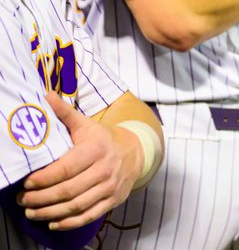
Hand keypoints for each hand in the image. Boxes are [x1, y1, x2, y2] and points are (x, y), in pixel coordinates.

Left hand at [19, 93, 142, 229]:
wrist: (134, 151)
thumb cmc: (102, 138)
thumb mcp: (86, 124)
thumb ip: (65, 113)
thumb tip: (46, 96)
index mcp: (96, 149)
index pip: (66, 168)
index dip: (44, 178)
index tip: (26, 182)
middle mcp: (104, 169)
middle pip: (68, 190)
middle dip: (41, 198)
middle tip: (23, 200)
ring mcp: (110, 187)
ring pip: (76, 205)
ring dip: (50, 212)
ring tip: (31, 212)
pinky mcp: (113, 200)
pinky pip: (89, 215)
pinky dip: (69, 222)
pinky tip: (52, 222)